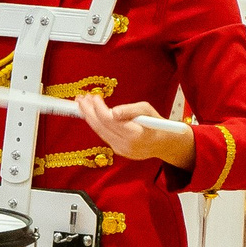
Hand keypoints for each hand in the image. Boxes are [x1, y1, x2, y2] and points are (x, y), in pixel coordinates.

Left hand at [75, 93, 195, 167]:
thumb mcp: (147, 110)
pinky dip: (97, 124)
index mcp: (134, 134)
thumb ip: (130, 109)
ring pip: (100, 132)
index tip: (94, 95)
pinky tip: (92, 114)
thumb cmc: (157, 123)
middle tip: (80, 98)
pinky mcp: (119, 151)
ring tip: (83, 104)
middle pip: (100, 127)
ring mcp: (121, 150)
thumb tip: (113, 111)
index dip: (98, 107)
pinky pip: (104, 135)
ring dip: (90, 117)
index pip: (109, 120)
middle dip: (88, 111)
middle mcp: (125, 145)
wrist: (165, 143)